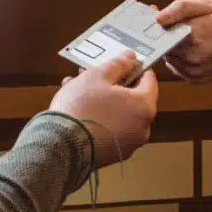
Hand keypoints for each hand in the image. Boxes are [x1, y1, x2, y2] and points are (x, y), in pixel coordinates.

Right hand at [48, 52, 158, 166]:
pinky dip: (98, 116)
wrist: (61, 145)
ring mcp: (128, 143)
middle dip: (113, 83)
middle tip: (95, 72)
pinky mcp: (113, 154)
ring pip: (118, 113)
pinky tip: (78, 107)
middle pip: (132, 97)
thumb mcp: (97, 76)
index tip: (122, 62)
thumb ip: (118, 65)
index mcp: (144, 107)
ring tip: (78, 87)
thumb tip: (130, 58)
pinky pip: (109, 128)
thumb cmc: (81, 108)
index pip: (149, 80)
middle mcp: (142, 128)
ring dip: (102, 98)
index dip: (135, 67)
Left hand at [154, 0, 211, 84]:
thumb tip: (157, 18)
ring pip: (169, 57)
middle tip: (177, 25)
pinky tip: (194, 48)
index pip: (160, 32)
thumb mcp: (209, 5)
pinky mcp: (195, 79)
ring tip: (190, 36)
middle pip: (162, 46)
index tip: (159, 18)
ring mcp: (192, 71)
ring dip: (173, 48)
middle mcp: (190, 58)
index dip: (158, 24)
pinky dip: (180, 58)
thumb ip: (180, 8)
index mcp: (192, 36)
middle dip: (165, 36)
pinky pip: (177, 67)